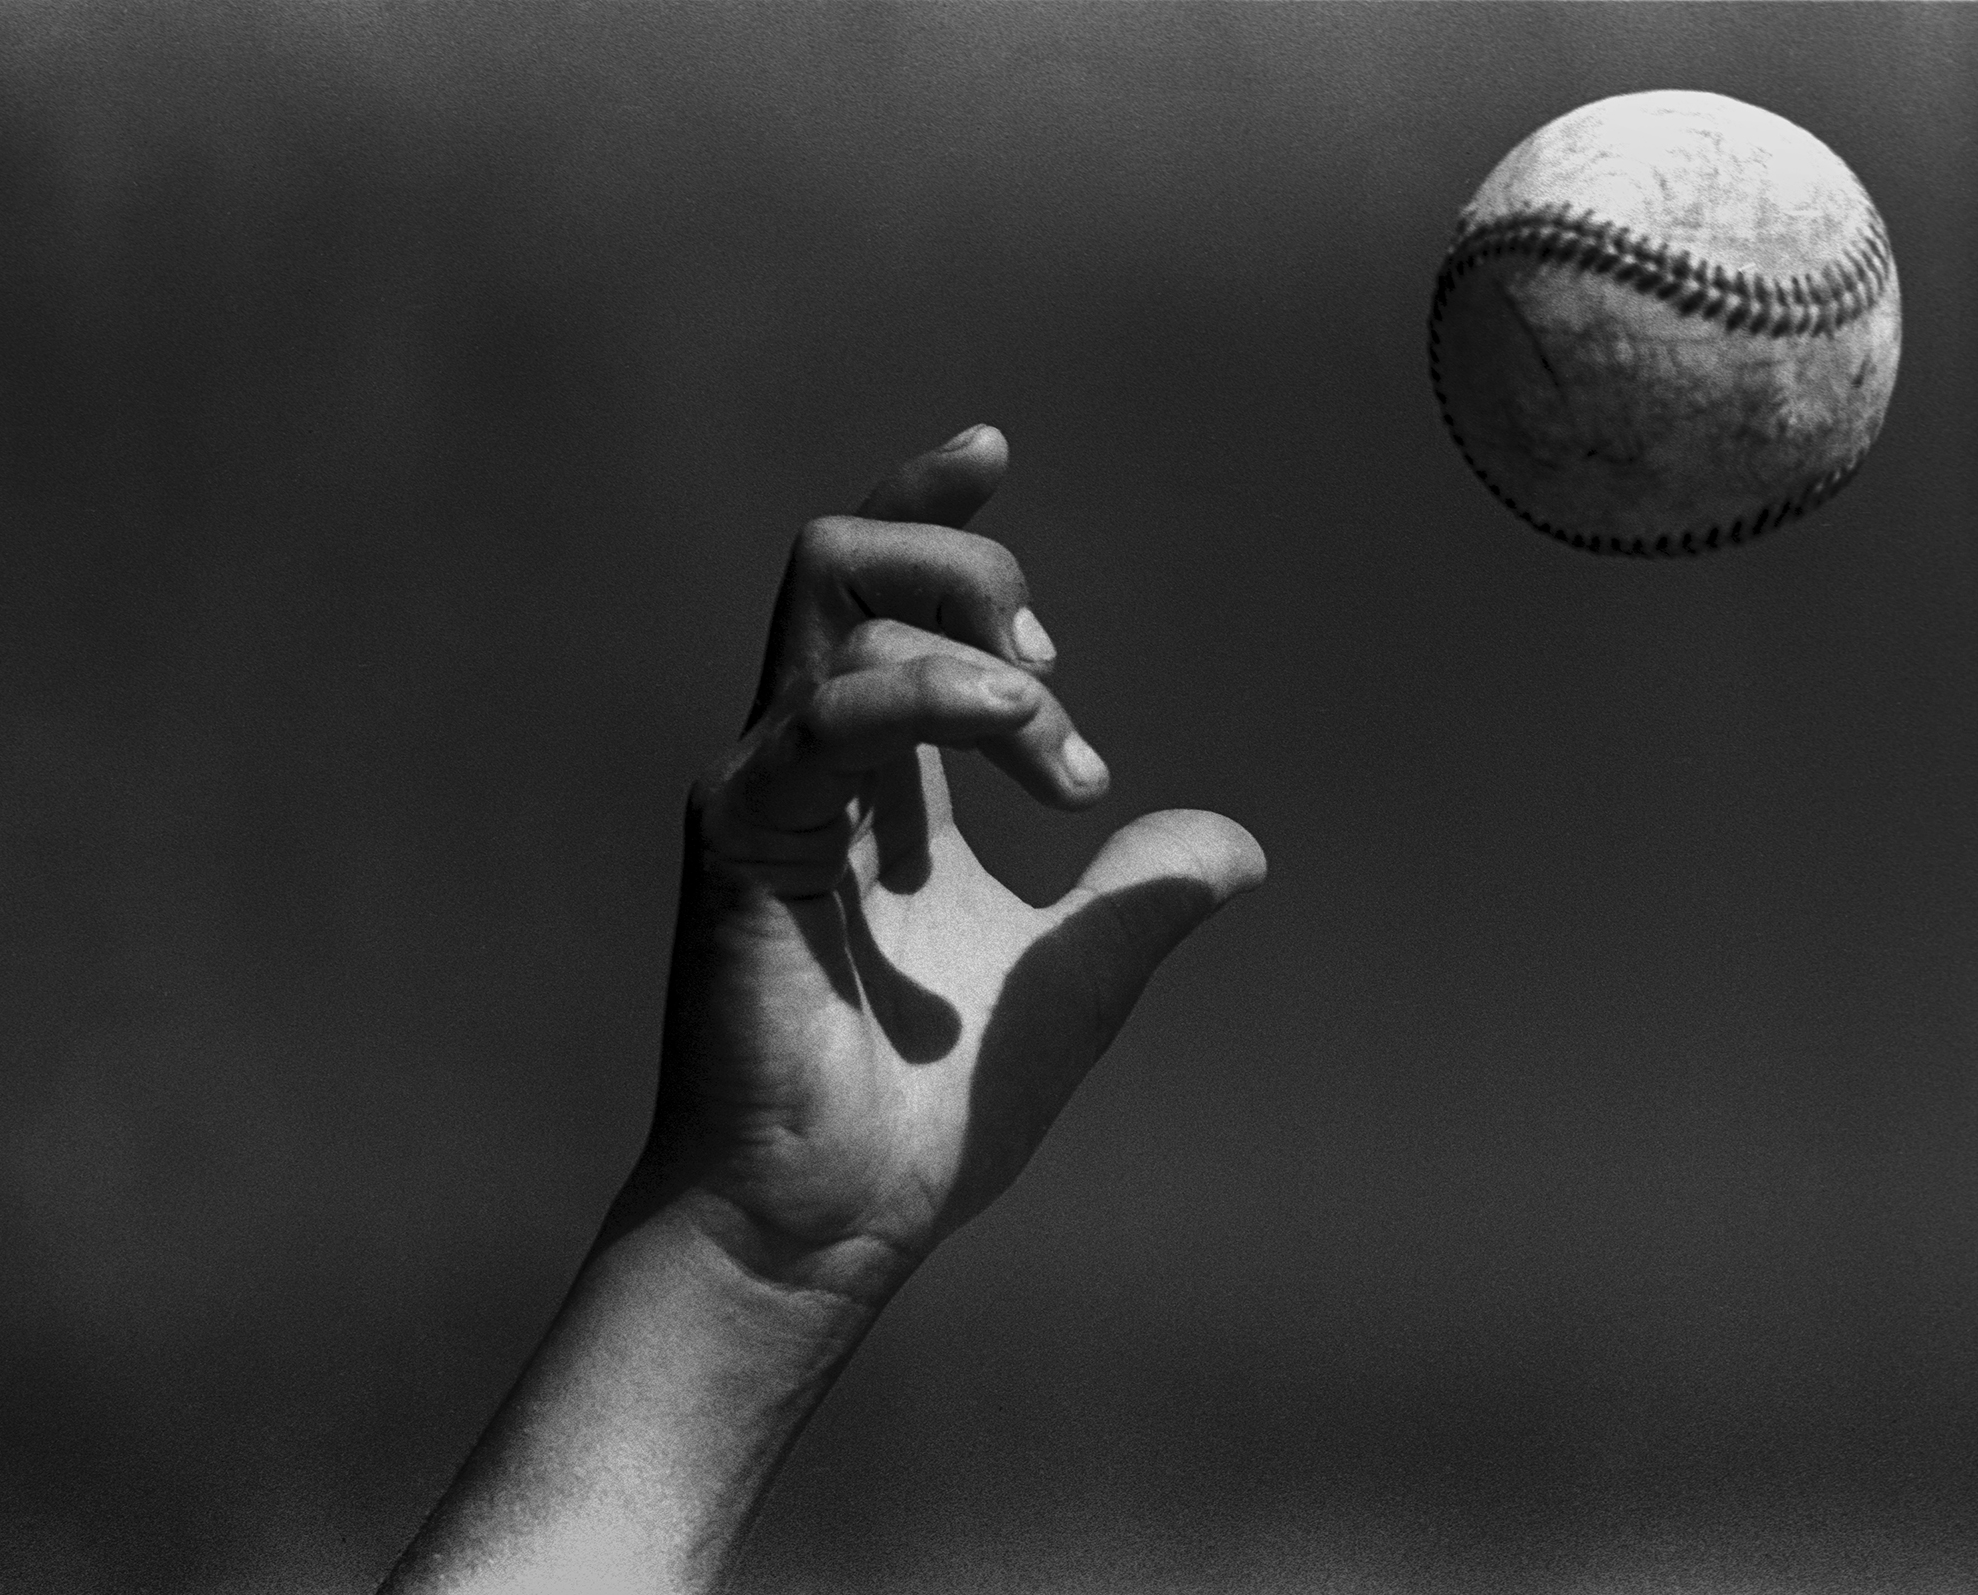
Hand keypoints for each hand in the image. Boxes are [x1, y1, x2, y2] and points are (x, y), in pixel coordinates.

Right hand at [618, 425, 1265, 1306]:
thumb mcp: (1073, 983)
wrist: (830, 1219)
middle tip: (1055, 671)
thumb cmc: (926, 1114)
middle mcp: (807, 758)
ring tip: (1060, 746)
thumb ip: (1139, 901)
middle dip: (966, 564)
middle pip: (846, 558)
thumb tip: (1234, 847)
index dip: (930, 512)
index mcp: (870, 779)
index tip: (996, 453)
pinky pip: (831, 710)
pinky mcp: (743, 829)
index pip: (877, 596)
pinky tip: (1029, 730)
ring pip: (836, 597)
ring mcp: (766, 784)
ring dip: (976, 640)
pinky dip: (934, 696)